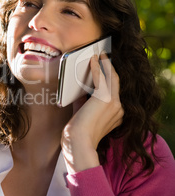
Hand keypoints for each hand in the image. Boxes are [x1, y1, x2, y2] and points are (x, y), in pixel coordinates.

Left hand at [61, 52, 123, 173]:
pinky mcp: (106, 98)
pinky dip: (98, 66)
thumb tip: (79, 88)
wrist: (77, 141)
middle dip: (110, 68)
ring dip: (106, 63)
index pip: (114, 91)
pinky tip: (94, 59)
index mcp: (116, 114)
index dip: (109, 78)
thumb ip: (84, 101)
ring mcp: (115, 103)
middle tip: (104, 57)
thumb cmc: (77, 132)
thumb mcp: (84, 113)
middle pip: (116, 82)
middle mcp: (119, 108)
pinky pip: (103, 77)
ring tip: (100, 54)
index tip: (103, 69)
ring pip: (113, 77)